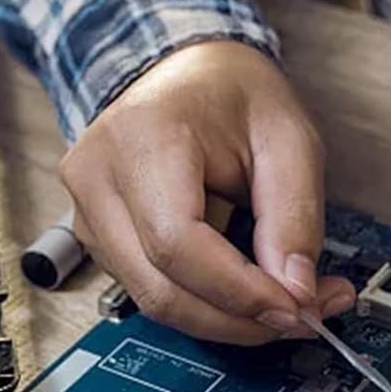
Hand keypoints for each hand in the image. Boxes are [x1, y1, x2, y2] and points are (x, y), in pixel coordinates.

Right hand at [60, 41, 353, 343]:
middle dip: (238, 318)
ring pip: (153, 300)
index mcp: (141, 137)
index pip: (177, 244)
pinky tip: (247, 287)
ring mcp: (88, 211)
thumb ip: (295, 217)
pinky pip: (149, 290)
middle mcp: (97, 176)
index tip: (298, 308)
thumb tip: (297, 294)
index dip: (239, 291)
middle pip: (160, 288)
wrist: (184, 73)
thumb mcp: (289, 139)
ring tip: (284, 297)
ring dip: (224, 318)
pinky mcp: (96, 236)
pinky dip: (204, 302)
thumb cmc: (231, 94)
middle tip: (302, 315)